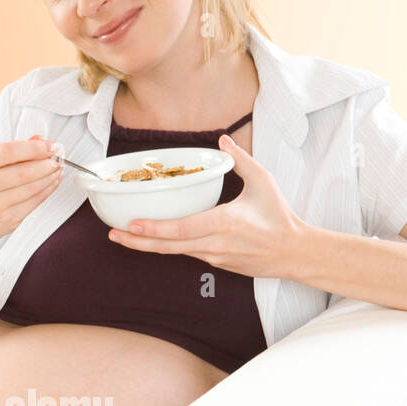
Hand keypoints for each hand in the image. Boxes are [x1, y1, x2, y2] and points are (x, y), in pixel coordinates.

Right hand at [0, 135, 62, 243]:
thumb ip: (18, 149)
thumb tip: (43, 141)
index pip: (7, 152)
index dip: (33, 148)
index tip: (50, 146)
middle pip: (22, 172)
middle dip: (46, 164)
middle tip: (59, 158)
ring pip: (31, 188)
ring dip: (50, 176)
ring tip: (58, 168)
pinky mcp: (8, 218)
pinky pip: (35, 201)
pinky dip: (48, 189)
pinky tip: (53, 181)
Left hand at [107, 134, 305, 278]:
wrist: (293, 253)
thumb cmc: (279, 217)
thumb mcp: (263, 181)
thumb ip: (241, 160)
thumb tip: (222, 140)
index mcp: (223, 223)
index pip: (182, 229)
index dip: (154, 229)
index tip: (132, 225)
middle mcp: (214, 245)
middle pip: (169, 247)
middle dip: (138, 242)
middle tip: (113, 235)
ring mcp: (214, 257)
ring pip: (175, 252)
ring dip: (148, 246)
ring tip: (123, 237)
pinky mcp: (216, 264)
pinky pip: (187, 254)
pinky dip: (167, 247)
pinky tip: (152, 240)